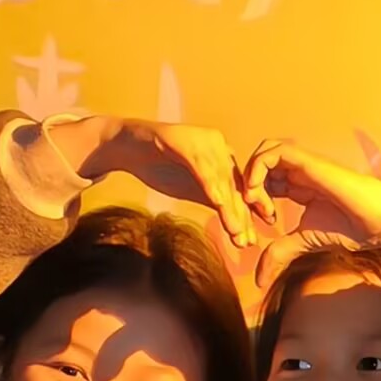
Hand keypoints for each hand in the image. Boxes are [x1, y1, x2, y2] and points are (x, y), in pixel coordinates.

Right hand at [59, 117, 254, 246]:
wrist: (126, 146)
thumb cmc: (160, 167)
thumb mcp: (193, 190)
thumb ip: (215, 203)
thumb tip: (238, 229)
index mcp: (223, 157)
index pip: (239, 190)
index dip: (248, 214)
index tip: (253, 239)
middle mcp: (218, 146)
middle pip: (234, 186)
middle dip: (241, 215)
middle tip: (247, 241)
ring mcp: (202, 141)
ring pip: (220, 178)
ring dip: (229, 206)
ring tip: (235, 230)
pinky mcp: (183, 139)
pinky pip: (200, 165)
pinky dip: (209, 184)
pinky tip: (217, 202)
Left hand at [242, 140, 380, 286]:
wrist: (379, 223)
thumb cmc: (350, 229)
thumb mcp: (303, 242)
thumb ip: (279, 254)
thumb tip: (258, 281)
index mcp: (299, 186)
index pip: (264, 180)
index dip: (253, 198)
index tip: (264, 222)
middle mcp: (299, 172)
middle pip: (260, 162)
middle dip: (246, 184)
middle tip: (252, 210)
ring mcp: (303, 164)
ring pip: (264, 151)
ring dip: (250, 173)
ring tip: (253, 200)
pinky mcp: (308, 162)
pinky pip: (274, 151)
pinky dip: (257, 168)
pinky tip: (259, 193)